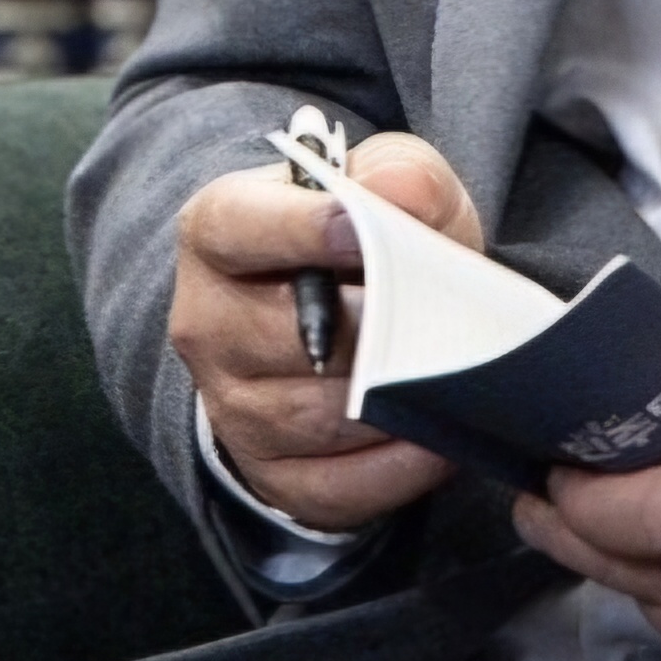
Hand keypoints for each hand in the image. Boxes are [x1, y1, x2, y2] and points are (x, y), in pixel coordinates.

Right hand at [171, 131, 483, 532]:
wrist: (332, 313)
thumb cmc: (361, 240)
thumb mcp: (385, 183)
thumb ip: (401, 173)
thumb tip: (406, 192)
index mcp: (217, 231)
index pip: (238, 228)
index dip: (301, 230)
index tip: (363, 232)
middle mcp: (207, 323)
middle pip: (294, 336)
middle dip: (379, 327)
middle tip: (440, 316)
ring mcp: (231, 407)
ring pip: (323, 416)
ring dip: (396, 399)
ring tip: (453, 374)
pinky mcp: (270, 474)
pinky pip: (339, 487)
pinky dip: (401, 466)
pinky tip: (440, 436)